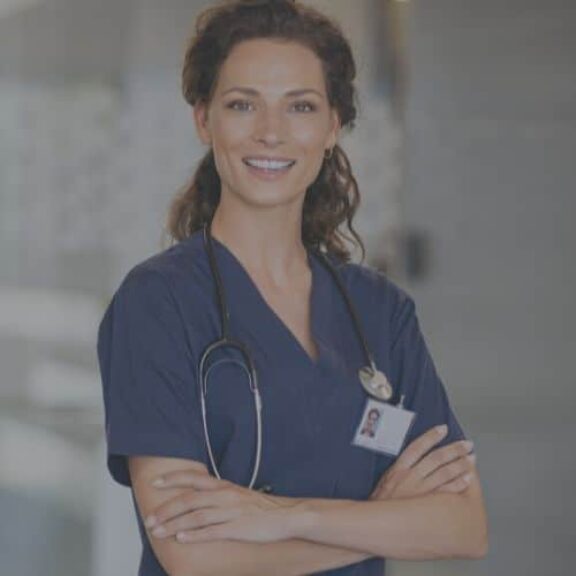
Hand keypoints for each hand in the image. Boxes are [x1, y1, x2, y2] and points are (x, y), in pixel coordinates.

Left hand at [144, 470, 301, 543]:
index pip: (193, 478)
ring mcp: (230, 511)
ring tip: (158, 531)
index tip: (155, 483)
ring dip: (174, 524)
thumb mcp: (237, 495)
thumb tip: (196, 498)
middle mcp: (224, 495)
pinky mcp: (237, 528)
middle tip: (150, 519)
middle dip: (166, 509)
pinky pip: (212, 531)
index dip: (173, 479)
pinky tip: (182, 538)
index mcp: (223, 486)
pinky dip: (195, 535)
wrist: (286, 515)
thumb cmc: (260, 508)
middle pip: (189, 499)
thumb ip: (217, 495)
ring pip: (196, 516)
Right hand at [370, 425, 475, 500]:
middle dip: (454, 449)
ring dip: (460, 464)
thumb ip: (399, 469)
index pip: (417, 446)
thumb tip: (413, 459)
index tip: (443, 429)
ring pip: (444, 472)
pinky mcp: (427, 505)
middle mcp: (410, 476)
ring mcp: (420, 490)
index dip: (431, 436)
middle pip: (436, 458)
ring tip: (471, 459)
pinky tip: (468, 479)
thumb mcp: (386, 480)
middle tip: (467, 444)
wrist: (376, 524)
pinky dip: (459, 484)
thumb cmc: (381, 504)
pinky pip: (447, 492)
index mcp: (399, 468)